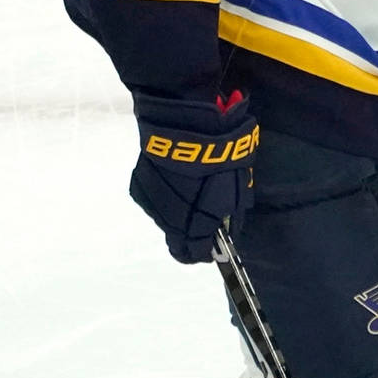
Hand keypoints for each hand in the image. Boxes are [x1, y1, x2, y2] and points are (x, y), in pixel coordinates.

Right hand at [129, 90, 256, 263]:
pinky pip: (155, 198)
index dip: (203, 252)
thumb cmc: (219, 156)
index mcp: (192, 223)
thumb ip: (231, 212)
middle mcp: (167, 219)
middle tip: (205, 216)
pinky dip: (165, 193)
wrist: (184, 124)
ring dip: (177, 210)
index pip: (192, 253)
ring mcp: (150, 202)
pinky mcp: (139, 185)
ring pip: (165, 217)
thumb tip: (227, 229)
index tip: (212, 246)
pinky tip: (176, 177)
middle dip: (191, 231)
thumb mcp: (238, 185)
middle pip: (177, 237)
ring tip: (192, 188)